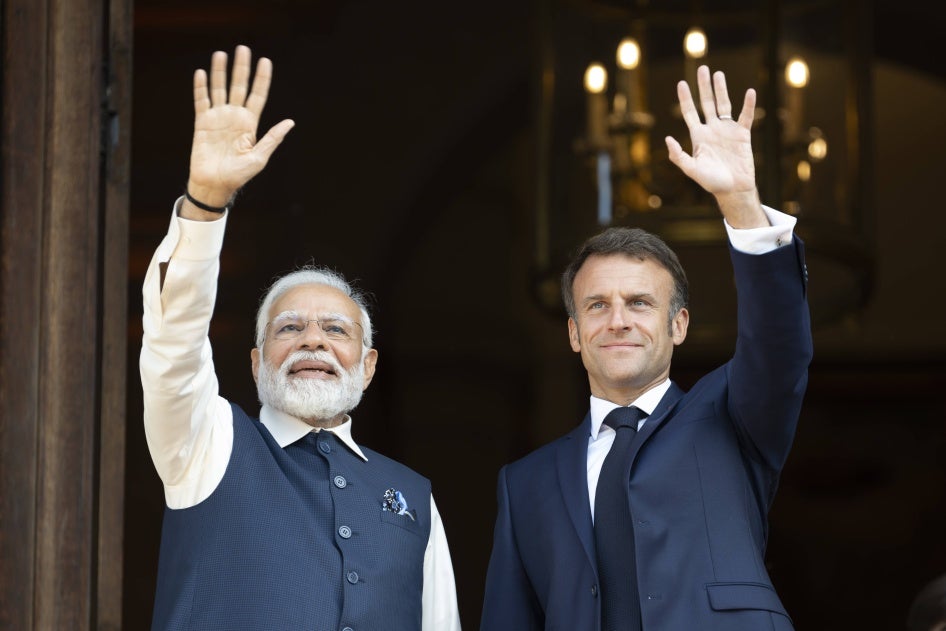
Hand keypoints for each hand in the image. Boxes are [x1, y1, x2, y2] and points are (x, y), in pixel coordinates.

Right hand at [184, 45, 294, 214]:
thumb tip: (290, 122)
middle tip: (243, 48)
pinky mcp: (202, 123)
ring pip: (220, 89)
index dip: (262, 79)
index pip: (258, 95)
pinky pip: (201, 101)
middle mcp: (235, 117)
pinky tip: (201, 72)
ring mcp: (218, 118)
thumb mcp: (259, 157)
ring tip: (221, 54)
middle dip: (242, 68)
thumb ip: (272, 138)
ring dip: (220, 72)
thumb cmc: (239, 175)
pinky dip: (201, 87)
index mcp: (250, 124)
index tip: (265, 61)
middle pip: (239, 86)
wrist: (215, 185)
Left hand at [664, 65, 765, 227]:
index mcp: (698, 136)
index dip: (685, 98)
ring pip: (724, 105)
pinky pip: (745, 116)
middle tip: (702, 68)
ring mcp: (727, 130)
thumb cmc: (711, 182)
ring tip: (718, 74)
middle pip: (706, 103)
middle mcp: (712, 129)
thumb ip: (678, 156)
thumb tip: (667, 138)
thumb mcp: (691, 170)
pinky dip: (748, 105)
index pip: (690, 113)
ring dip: (721, 90)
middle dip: (703, 87)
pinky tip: (749, 92)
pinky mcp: (742, 134)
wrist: (733, 189)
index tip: (681, 83)